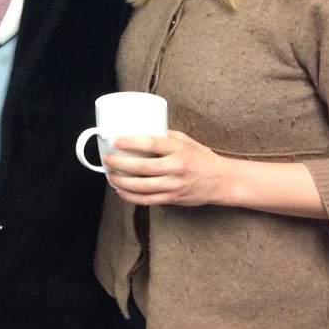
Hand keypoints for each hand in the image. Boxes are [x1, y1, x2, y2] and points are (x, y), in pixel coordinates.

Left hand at [102, 129, 228, 206]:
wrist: (222, 181)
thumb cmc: (202, 158)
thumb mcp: (186, 141)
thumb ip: (165, 136)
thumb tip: (141, 129)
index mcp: (179, 149)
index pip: (151, 143)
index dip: (131, 142)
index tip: (116, 141)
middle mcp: (176, 168)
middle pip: (142, 167)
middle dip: (119, 164)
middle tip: (107, 159)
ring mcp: (174, 185)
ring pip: (141, 186)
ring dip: (121, 182)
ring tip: (110, 176)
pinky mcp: (173, 199)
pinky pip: (148, 200)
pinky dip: (131, 197)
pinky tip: (121, 191)